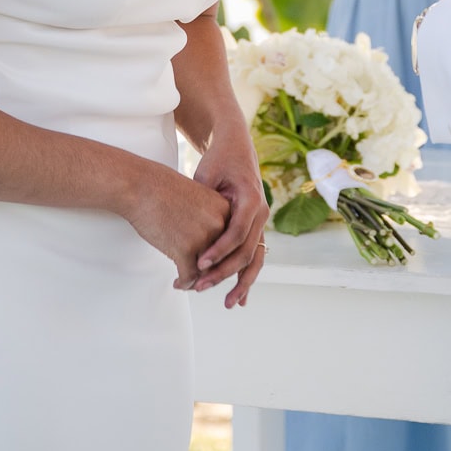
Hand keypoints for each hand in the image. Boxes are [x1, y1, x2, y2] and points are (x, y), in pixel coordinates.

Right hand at [127, 166, 229, 289]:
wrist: (141, 186)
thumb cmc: (163, 190)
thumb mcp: (198, 199)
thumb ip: (210, 220)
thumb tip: (212, 246)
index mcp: (225, 209)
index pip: (233, 242)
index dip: (223, 257)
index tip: (216, 265)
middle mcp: (218, 223)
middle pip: (223, 259)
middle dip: (211, 273)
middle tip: (203, 280)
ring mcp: (203, 237)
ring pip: (207, 271)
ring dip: (198, 281)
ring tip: (190, 283)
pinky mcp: (185, 249)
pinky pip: (189, 276)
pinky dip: (184, 283)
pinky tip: (178, 282)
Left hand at [192, 126, 269, 308]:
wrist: (235, 147)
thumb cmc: (218, 159)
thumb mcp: (207, 174)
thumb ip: (203, 200)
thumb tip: (189, 228)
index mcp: (251, 197)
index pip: (237, 231)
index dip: (219, 250)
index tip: (199, 263)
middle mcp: (261, 212)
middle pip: (247, 251)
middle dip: (225, 272)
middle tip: (200, 287)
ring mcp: (260, 222)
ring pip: (255, 259)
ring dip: (241, 283)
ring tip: (228, 303)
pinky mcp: (254, 228)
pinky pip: (252, 256)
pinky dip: (246, 276)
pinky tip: (239, 297)